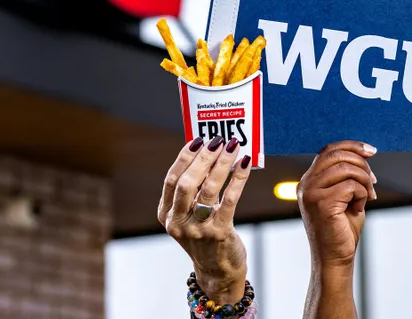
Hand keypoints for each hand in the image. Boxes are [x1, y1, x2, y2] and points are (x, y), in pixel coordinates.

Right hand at [158, 136, 252, 303]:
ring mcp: (198, 229)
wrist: (216, 271)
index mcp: (167, 215)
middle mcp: (178, 223)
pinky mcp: (219, 232)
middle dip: (203, 158)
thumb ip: (191, 192)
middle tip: (217, 140)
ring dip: (222, 164)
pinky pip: (229, 199)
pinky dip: (237, 178)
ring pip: (209, 189)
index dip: (184, 158)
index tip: (197, 140)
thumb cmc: (203, 236)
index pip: (171, 180)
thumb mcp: (187, 216)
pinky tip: (244, 164)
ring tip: (233, 146)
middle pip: (187, 183)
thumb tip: (207, 153)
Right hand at [297, 141, 377, 269]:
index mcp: (309, 180)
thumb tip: (363, 153)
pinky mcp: (322, 203)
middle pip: (337, 155)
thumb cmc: (342, 229)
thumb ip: (346, 175)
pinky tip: (359, 208)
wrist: (335, 258)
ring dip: (364, 181)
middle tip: (373, 181)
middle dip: (362, 164)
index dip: (352, 146)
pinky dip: (362, 194)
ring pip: (346, 168)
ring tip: (368, 196)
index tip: (371, 151)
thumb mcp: (344, 196)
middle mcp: (306, 184)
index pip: (328, 150)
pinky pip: (350, 186)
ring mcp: (311, 193)